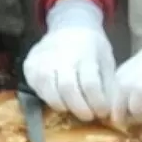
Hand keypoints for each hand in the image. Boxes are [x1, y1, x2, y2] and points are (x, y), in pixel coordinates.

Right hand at [23, 0, 114, 120]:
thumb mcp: (106, 60)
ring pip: (49, 91)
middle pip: (67, 88)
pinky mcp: (30, 65)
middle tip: (88, 116)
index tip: (103, 112)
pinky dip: (48, 98)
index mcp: (85, 52)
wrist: (69, 25)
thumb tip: (112, 113)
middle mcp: (61, 54)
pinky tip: (59, 100)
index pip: (90, 84)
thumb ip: (108, 85)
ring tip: (73, 109)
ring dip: (63, 106)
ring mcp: (42, 59)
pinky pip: (37, 88)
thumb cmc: (91, 47)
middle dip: (79, 108)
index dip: (97, 103)